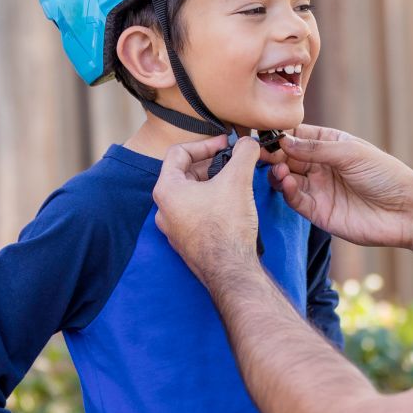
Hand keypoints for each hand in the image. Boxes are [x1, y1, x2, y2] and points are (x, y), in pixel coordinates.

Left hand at [152, 134, 260, 283]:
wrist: (230, 270)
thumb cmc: (227, 227)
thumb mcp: (238, 181)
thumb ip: (244, 154)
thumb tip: (249, 142)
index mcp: (166, 190)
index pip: (179, 153)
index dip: (205, 144)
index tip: (225, 144)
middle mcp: (164, 209)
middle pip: (186, 174)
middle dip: (212, 165)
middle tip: (233, 162)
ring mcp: (174, 229)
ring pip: (191, 196)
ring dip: (212, 185)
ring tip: (235, 183)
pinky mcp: (186, 243)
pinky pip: (196, 215)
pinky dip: (211, 204)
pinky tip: (231, 208)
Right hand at [265, 125, 412, 248]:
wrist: (404, 210)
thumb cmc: (385, 175)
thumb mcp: (350, 153)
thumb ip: (316, 148)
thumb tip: (284, 142)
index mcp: (331, 146)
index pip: (298, 137)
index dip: (281, 135)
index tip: (264, 134)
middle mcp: (321, 167)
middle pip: (288, 158)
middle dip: (273, 155)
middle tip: (259, 153)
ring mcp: (319, 190)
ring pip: (287, 179)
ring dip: (278, 174)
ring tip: (277, 170)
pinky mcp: (319, 212)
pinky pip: (296, 201)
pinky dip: (288, 192)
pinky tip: (287, 183)